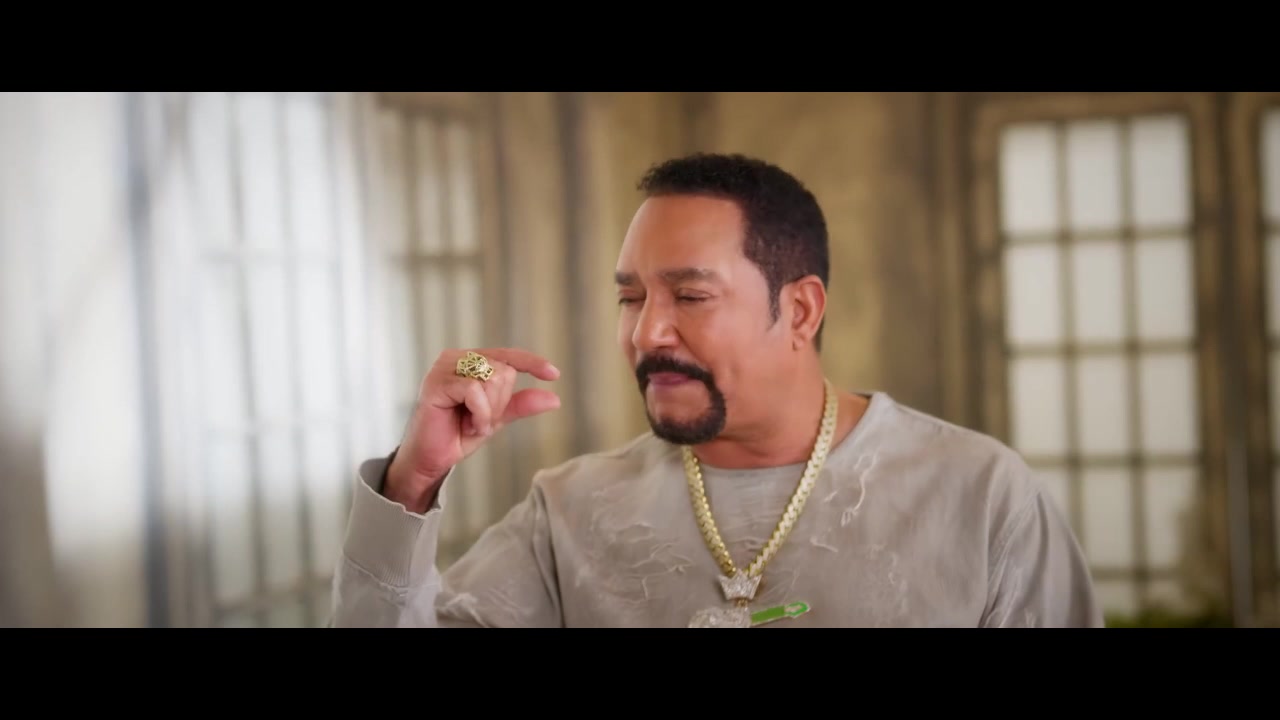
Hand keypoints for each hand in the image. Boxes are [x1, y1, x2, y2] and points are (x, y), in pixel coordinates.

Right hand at [383, 348, 560, 512]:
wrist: (432, 459)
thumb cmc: (457, 434)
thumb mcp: (496, 417)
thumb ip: (520, 405)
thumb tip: (554, 398)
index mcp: (470, 361)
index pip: (508, 356)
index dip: (532, 363)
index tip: (554, 375)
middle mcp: (456, 358)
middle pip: (504, 371)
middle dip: (500, 404)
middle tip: (479, 421)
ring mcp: (444, 368)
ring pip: (491, 379)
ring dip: (489, 412)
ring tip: (471, 423)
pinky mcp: (436, 383)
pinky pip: (474, 390)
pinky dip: (479, 414)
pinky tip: (468, 426)